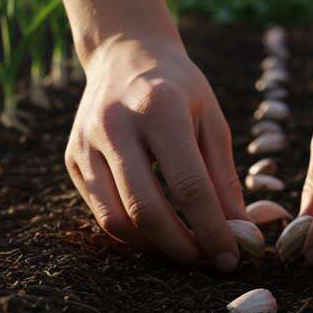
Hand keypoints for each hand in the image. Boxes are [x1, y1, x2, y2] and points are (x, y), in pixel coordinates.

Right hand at [66, 35, 246, 268]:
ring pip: (116, 220)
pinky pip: (101, 212)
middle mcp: (115, 125)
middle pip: (146, 210)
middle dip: (182, 247)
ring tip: (185, 249)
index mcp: (159, 108)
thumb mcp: (212, 120)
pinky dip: (133, 231)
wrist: (125, 52)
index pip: (188, 186)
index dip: (212, 230)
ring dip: (154, 247)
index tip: (231, 256)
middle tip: (208, 260)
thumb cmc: (179, 87)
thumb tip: (240, 233)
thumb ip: (224, 178)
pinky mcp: (72, 158)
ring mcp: (86, 143)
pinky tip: (158, 231)